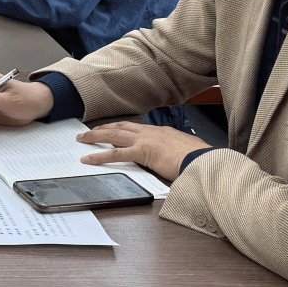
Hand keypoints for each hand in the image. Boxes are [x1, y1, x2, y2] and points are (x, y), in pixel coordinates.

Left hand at [78, 121, 208, 182]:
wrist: (205, 159)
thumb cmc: (200, 158)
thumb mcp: (186, 150)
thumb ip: (176, 151)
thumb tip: (177, 157)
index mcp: (161, 132)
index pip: (135, 127)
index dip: (120, 128)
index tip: (111, 129)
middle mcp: (150, 132)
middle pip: (120, 127)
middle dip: (103, 128)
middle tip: (88, 131)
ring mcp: (145, 140)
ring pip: (113, 135)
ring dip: (95, 136)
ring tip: (82, 140)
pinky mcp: (143, 152)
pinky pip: (115, 154)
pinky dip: (99, 156)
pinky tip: (88, 158)